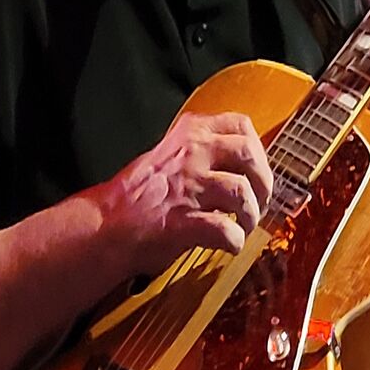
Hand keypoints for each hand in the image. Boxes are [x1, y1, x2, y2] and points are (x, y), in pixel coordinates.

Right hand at [99, 112, 274, 273]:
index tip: (257, 168)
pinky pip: (225, 229)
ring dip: (251, 214)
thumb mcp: (171, 156)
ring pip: (241, 192)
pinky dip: (234, 241)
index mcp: (189, 133)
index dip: (258, 148)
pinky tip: (229, 245)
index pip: (240, 124)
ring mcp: (188, 185)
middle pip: (248, 154)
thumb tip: (247, 165)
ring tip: (245, 226)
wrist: (106, 226)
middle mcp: (191, 153)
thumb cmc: (140, 196)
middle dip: (263, 181)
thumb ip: (204, 153)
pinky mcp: (183, 220)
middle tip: (260, 201)